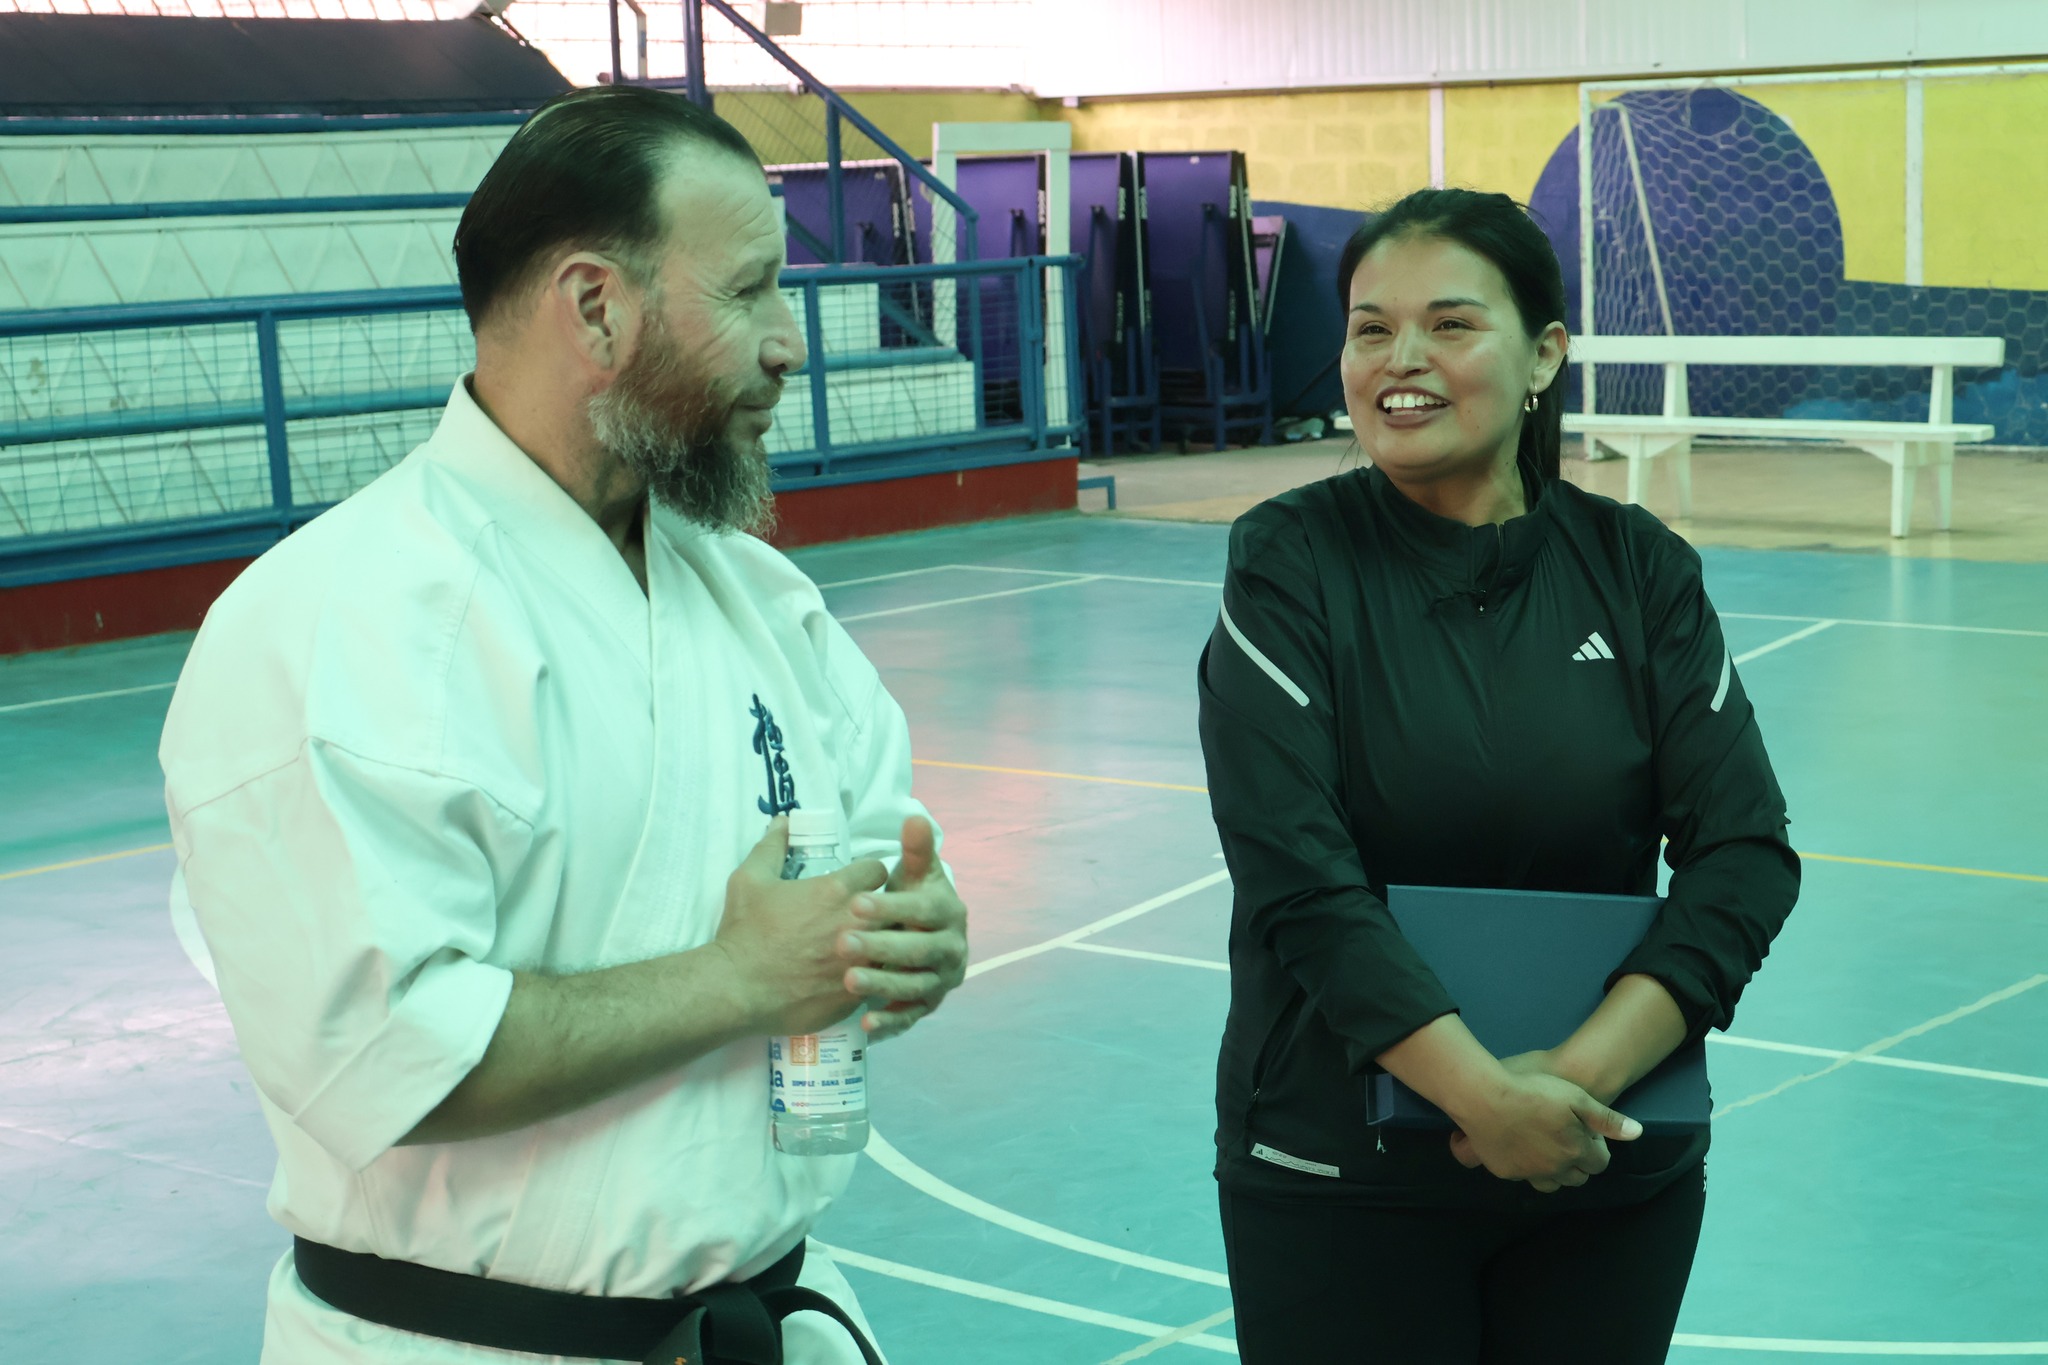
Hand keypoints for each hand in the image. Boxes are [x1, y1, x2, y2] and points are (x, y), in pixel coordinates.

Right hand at [712, 816, 888, 1035]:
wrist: (736, 991)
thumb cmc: (744, 932)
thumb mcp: (749, 880)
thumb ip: (772, 846)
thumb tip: (783, 821)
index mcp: (836, 891)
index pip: (878, 870)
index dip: (868, 874)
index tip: (857, 882)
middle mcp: (857, 924)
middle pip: (894, 906)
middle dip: (883, 907)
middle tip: (862, 914)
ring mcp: (860, 961)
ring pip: (893, 944)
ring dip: (882, 941)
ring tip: (865, 944)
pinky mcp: (857, 993)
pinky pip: (881, 977)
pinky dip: (874, 973)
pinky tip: (857, 973)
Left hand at [835, 815, 967, 1042]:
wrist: (926, 937)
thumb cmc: (912, 900)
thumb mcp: (916, 874)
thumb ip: (916, 850)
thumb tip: (915, 817)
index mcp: (949, 911)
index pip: (923, 909)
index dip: (892, 907)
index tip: (855, 902)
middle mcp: (952, 948)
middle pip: (918, 951)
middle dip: (881, 946)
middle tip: (841, 942)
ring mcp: (941, 981)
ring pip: (913, 986)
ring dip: (882, 984)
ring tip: (847, 980)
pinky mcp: (926, 1007)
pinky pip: (910, 1018)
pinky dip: (890, 1023)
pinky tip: (866, 1023)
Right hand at [1446, 1065, 1641, 1193]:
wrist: (1484, 1098)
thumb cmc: (1532, 1091)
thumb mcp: (1575, 1097)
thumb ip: (1607, 1118)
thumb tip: (1637, 1133)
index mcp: (1576, 1150)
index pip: (1599, 1163)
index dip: (1596, 1148)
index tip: (1587, 1133)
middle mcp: (1556, 1169)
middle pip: (1578, 1178)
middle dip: (1579, 1162)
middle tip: (1568, 1139)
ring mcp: (1529, 1173)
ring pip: (1552, 1184)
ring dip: (1556, 1171)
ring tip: (1548, 1149)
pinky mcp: (1506, 1172)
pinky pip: (1525, 1177)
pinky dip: (1529, 1167)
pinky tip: (1523, 1148)